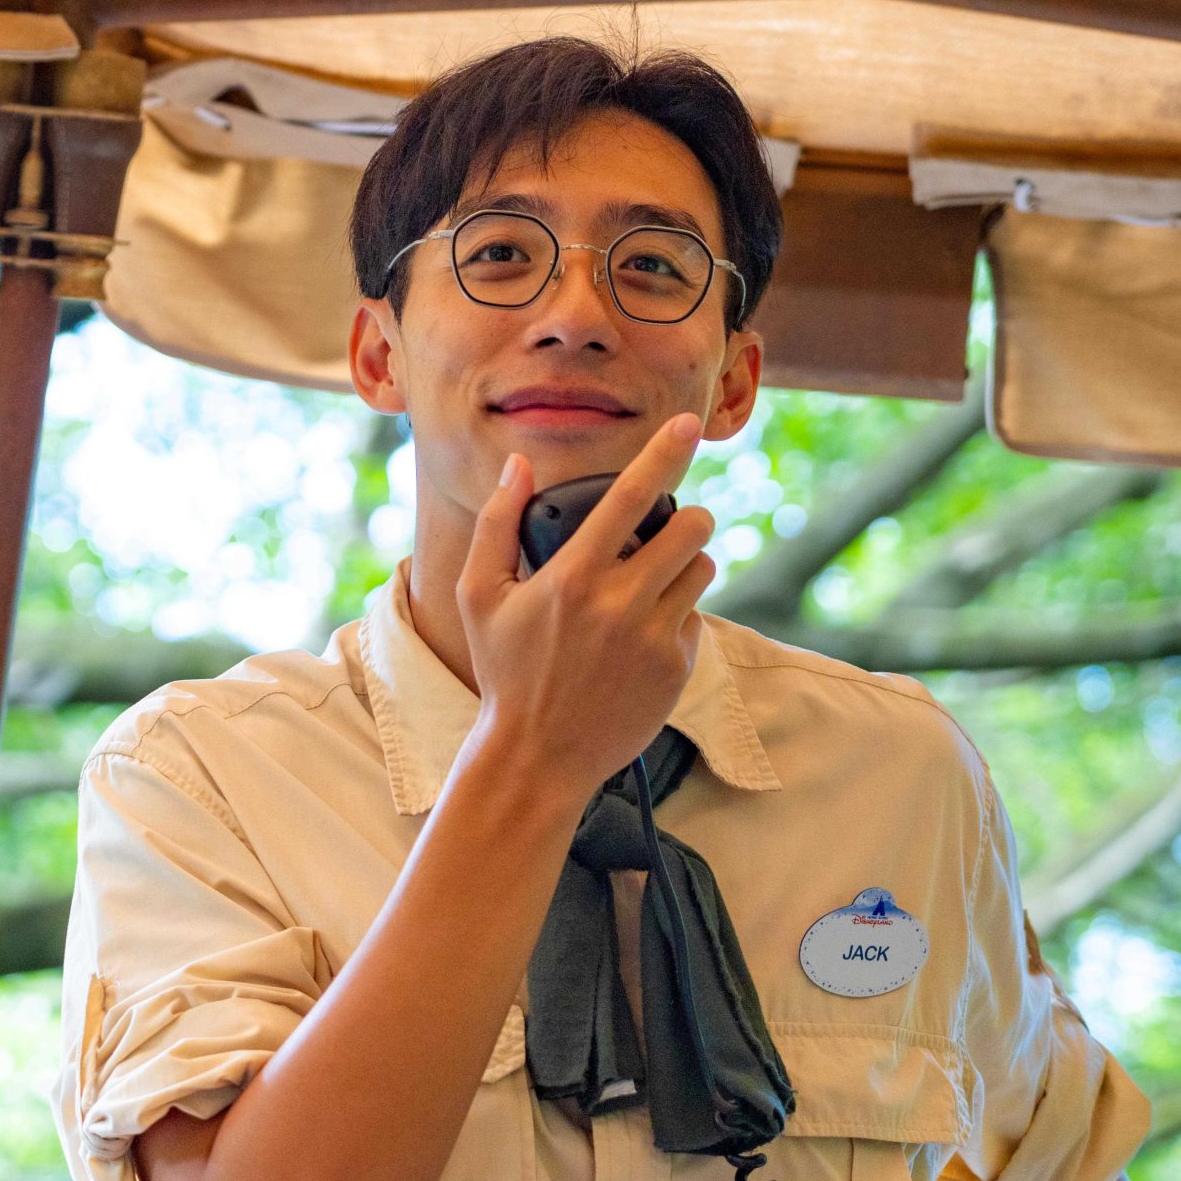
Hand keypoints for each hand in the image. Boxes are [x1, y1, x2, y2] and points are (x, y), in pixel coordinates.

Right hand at [453, 411, 714, 805]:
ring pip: (701, 569)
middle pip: (691, 528)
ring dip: (686, 564)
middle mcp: (619, 604)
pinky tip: (643, 637)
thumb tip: (518, 465)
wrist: (536, 756)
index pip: (630, 496)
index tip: (687, 424)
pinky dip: (677, 616)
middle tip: (668, 529)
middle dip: (686, 518)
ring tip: (653, 583)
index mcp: (571, 577)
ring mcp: (653, 638)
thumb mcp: (479, 596)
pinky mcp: (677, 670)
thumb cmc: (504, 670)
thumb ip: (497, 525)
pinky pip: (696, 619)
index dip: (663, 453)